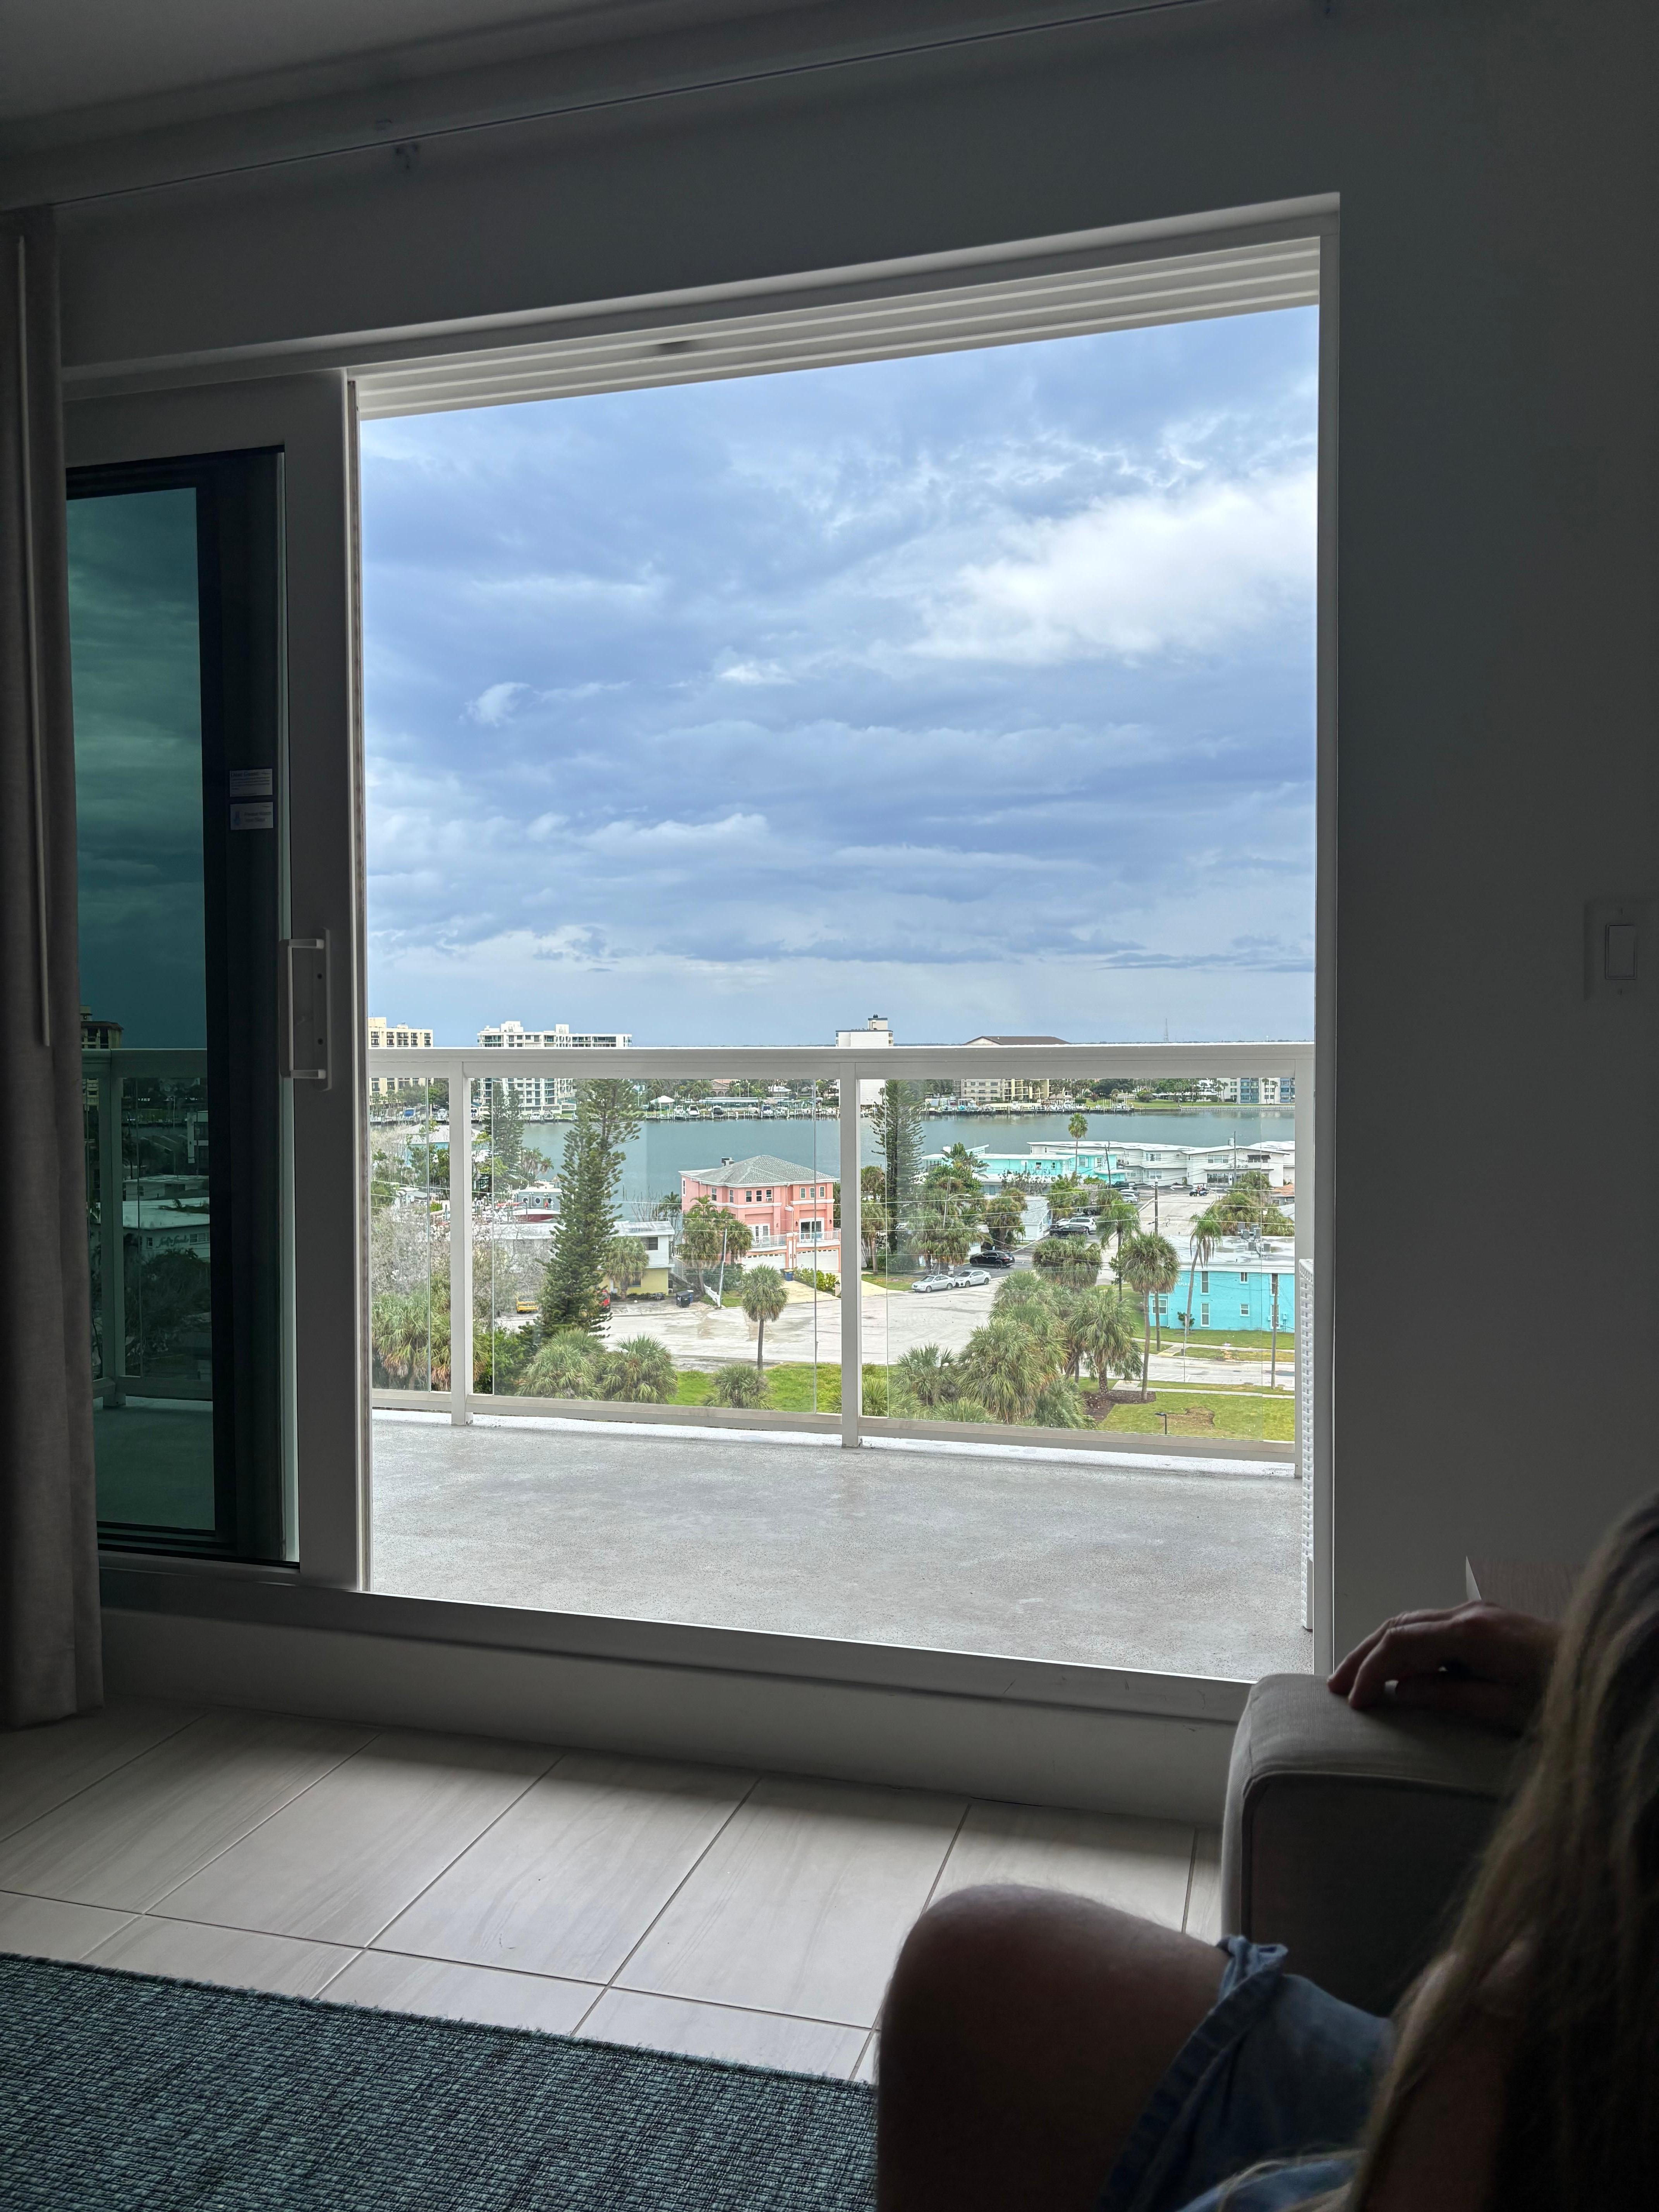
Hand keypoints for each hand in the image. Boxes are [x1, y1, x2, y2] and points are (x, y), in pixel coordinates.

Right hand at [1328, 1602, 1559, 1732]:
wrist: (1604, 1669)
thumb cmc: (1560, 1697)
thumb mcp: (1503, 1707)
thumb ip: (1447, 1696)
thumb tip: (1401, 1692)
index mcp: (1471, 1632)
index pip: (1400, 1644)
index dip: (1371, 1672)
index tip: (1354, 1702)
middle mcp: (1470, 1613)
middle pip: (1398, 1625)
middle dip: (1363, 1655)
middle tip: (1335, 1686)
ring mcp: (1479, 1613)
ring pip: (1413, 1623)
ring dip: (1382, 1649)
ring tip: (1358, 1679)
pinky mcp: (1488, 1622)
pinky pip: (1435, 1629)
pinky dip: (1409, 1648)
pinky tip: (1402, 1674)